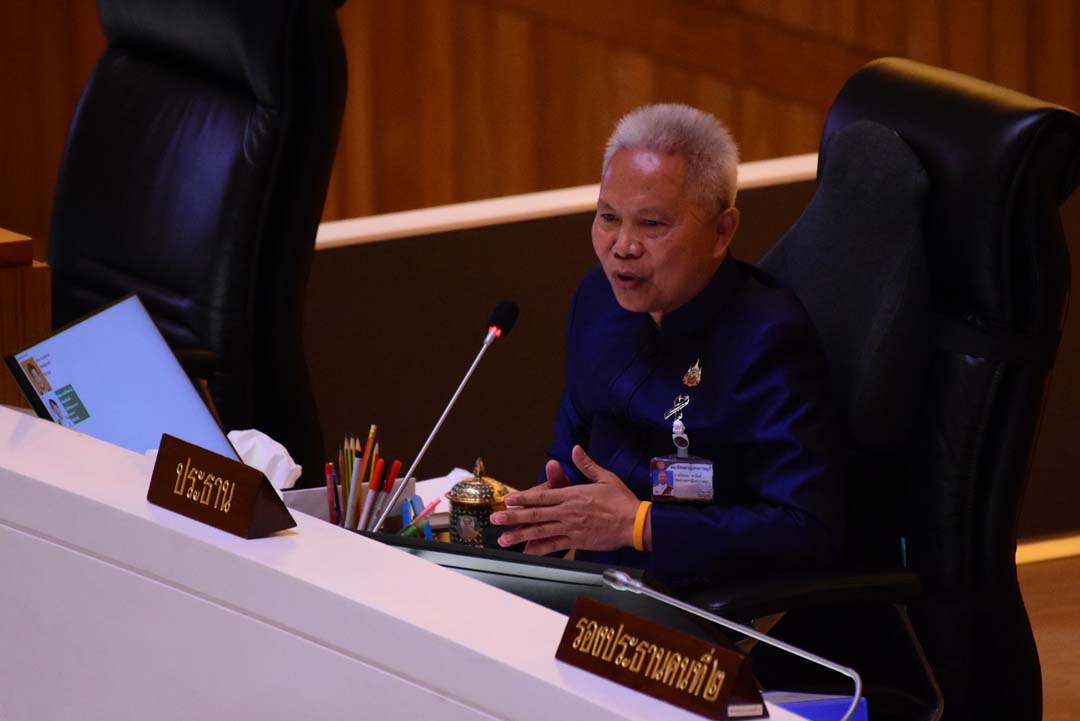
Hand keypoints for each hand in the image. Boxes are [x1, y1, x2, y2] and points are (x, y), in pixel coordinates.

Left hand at [490, 445, 641, 554]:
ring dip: (520, 535)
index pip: (542, 495)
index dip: (523, 498)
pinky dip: (540, 549)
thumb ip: (586, 464)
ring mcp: (571, 528)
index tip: (508, 499)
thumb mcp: (604, 477)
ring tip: (504, 539)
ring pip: (540, 532)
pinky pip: (555, 546)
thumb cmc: (621, 500)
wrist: (635, 523)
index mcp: (573, 495)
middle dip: (513, 517)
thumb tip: (575, 450)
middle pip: (535, 514)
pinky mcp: (577, 542)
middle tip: (496, 519)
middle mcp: (568, 512)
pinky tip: (527, 551)